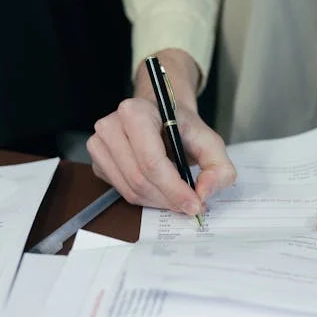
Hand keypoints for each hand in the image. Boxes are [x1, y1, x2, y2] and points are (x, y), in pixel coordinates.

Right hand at [87, 49, 236, 213]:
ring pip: (130, 190)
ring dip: (158, 201)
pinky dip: (146, 198)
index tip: (194, 203)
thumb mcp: (210, 142)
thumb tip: (204, 192)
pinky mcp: (98, 162)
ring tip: (178, 196)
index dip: (174, 188)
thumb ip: (218, 168)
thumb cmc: (182, 128)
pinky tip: (160, 188)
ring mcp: (99, 144)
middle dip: (168, 198)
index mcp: (136, 111)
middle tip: (190, 205)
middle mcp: (111, 125)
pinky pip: (122, 191)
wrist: (163, 119)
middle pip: (139, 178)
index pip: (151, 160)